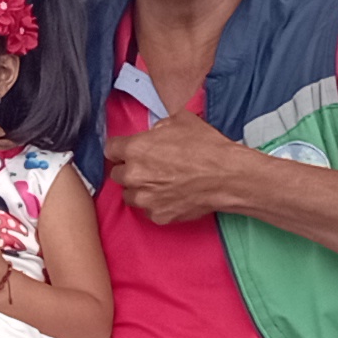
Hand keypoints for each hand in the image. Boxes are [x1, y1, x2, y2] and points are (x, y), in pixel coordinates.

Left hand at [107, 108, 249, 225]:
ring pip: (130, 195)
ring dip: (140, 189)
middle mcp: (134, 175)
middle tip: (149, 167)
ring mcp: (145, 199)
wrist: (227, 176)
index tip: (128, 151)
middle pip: (117, 174)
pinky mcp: (157, 216)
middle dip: (130, 170)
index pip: (110, 149)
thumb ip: (158, 127)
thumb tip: (153, 134)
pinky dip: (156, 204)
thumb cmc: (207, 147)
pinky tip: (171, 195)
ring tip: (160, 183)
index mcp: (135, 149)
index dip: (120, 149)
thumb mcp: (181, 121)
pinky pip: (148, 210)